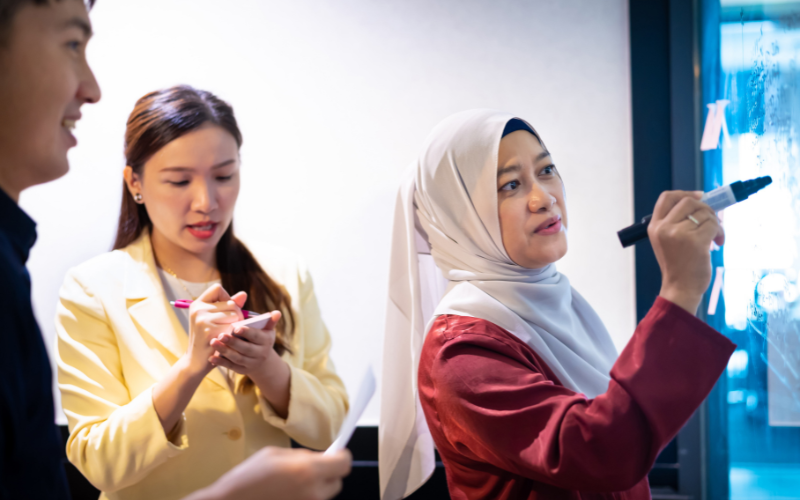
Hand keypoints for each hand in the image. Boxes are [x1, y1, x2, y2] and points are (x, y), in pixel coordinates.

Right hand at [184, 284, 246, 374]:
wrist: (196, 360)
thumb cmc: (208, 337)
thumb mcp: (214, 318)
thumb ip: (229, 305)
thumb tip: (244, 294)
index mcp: (197, 304)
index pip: (218, 289)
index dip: (226, 297)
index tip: (226, 309)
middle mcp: (198, 310)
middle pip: (231, 303)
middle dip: (236, 314)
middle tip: (230, 325)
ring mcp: (203, 320)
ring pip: (235, 314)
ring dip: (237, 324)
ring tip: (229, 332)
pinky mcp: (211, 331)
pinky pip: (234, 327)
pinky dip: (235, 333)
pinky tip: (228, 339)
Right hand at [190, 447, 351, 499]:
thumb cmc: (248, 478)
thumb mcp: (275, 454)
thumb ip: (303, 456)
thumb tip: (321, 457)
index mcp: (308, 471)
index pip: (345, 464)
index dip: (340, 457)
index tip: (334, 454)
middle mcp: (313, 492)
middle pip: (337, 482)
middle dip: (328, 474)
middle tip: (309, 470)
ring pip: (325, 496)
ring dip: (316, 488)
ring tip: (292, 484)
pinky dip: (305, 498)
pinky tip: (287, 494)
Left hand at [209, 311, 280, 376]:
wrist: (263, 360)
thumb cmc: (262, 338)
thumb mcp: (268, 329)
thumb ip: (269, 320)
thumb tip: (277, 312)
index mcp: (266, 341)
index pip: (256, 336)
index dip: (247, 333)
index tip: (236, 328)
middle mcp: (260, 354)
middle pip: (246, 349)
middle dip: (233, 342)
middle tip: (221, 335)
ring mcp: (251, 363)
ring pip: (237, 358)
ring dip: (225, 351)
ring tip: (213, 342)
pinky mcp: (242, 370)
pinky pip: (231, 367)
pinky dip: (221, 363)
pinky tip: (211, 357)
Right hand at [648, 190, 724, 313]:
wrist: (680, 288)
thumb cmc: (678, 266)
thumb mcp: (667, 241)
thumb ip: (677, 222)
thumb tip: (701, 202)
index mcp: (655, 227)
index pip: (666, 197)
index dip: (684, 193)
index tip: (699, 197)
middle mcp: (664, 228)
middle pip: (688, 201)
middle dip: (705, 208)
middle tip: (711, 221)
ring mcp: (678, 234)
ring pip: (704, 213)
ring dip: (715, 223)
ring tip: (715, 237)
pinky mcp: (694, 241)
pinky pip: (713, 225)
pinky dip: (720, 232)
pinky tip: (718, 242)